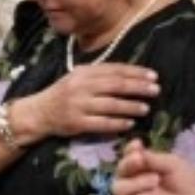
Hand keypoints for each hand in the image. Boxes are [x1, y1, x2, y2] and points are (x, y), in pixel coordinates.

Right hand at [15, 63, 159, 137]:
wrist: (38, 113)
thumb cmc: (63, 94)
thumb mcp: (78, 78)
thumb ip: (99, 74)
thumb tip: (130, 73)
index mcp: (83, 72)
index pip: (114, 70)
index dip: (135, 72)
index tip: (153, 76)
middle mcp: (81, 87)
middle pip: (115, 85)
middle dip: (138, 87)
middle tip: (155, 90)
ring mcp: (78, 105)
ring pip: (111, 105)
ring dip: (131, 106)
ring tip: (146, 108)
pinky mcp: (76, 123)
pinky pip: (101, 123)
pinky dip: (118, 123)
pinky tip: (130, 123)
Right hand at [111, 141, 194, 194]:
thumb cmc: (186, 179)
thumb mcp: (171, 163)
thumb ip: (152, 157)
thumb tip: (135, 148)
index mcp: (140, 167)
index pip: (126, 157)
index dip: (127, 151)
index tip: (137, 145)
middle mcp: (134, 181)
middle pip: (118, 173)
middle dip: (127, 165)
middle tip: (140, 160)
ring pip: (119, 190)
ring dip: (135, 183)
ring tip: (155, 180)